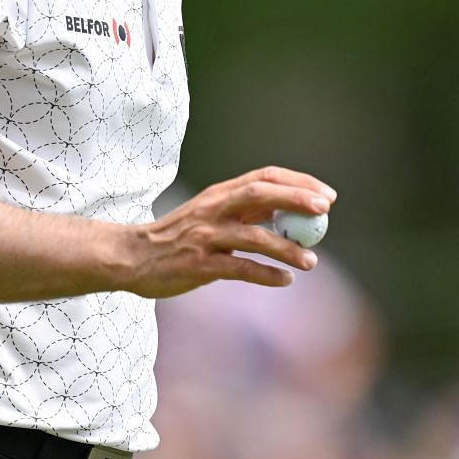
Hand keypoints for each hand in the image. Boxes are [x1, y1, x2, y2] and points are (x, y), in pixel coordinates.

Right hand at [117, 166, 334, 297]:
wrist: (132, 257)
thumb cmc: (178, 237)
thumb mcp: (210, 214)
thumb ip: (245, 211)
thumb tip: (291, 211)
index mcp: (218, 194)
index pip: (263, 177)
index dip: (298, 183)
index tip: (326, 196)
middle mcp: (213, 210)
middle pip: (260, 195)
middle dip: (296, 200)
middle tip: (325, 212)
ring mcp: (205, 237)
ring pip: (254, 237)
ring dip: (287, 249)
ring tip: (311, 261)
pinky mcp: (198, 265)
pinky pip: (240, 268)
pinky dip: (266, 274)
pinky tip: (285, 280)